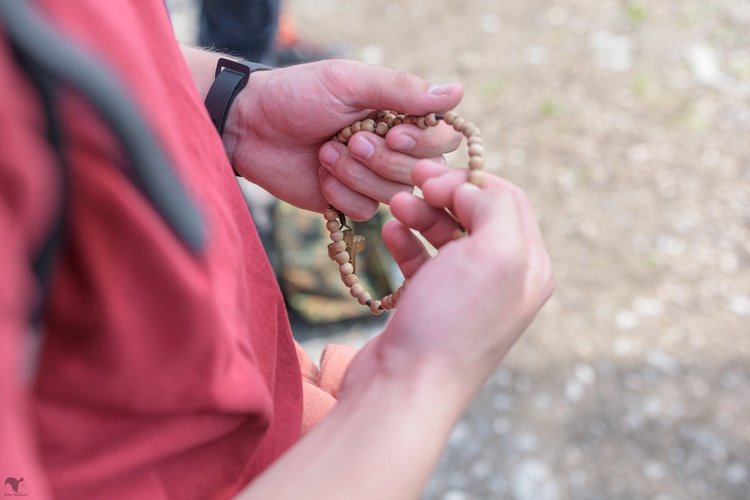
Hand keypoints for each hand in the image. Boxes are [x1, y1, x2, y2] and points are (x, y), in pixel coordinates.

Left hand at [224, 59, 463, 219]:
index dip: (423, 144)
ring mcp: (372, 177)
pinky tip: (320, 175)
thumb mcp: (349, 82)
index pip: (443, 140)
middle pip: (421, 172)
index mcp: (400, 116)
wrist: (250, 127)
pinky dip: (341, 194)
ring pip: (394, 194)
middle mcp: (393, 148)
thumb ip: (402, 90)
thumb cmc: (297, 95)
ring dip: (355, 174)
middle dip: (381, 159)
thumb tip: (456, 92)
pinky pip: (366, 211)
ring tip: (325, 152)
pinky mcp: (349, 201)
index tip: (391, 133)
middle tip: (346, 139)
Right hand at [343, 161, 553, 400]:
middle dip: (443, 195)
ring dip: (422, 214)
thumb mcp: (493, 252)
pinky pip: (424, 262)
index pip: (509, 200)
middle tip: (409, 184)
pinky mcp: (433, 308)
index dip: (471, 179)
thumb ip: (495, 207)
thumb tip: (469, 190)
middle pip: (476, 216)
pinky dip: (408, 242)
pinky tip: (389, 233)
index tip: (432, 175)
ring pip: (448, 237)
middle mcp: (504, 281)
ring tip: (395, 206)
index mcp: (531, 267)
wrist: (406, 388)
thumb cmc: (452, 322)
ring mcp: (468, 296)